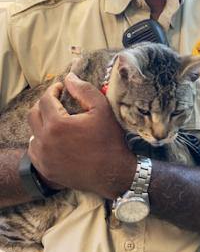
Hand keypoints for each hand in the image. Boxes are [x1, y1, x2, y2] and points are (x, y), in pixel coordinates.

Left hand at [27, 73, 135, 198]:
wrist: (114, 174)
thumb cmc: (109, 140)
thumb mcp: (101, 108)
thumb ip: (83, 89)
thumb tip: (69, 77)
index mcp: (57, 124)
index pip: (46, 99)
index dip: (54, 90)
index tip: (62, 88)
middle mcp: (45, 141)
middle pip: (34, 114)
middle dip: (44, 103)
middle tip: (57, 100)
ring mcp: (43, 157)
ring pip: (33, 132)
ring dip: (42, 122)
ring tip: (57, 119)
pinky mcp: (46, 169)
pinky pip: (34, 149)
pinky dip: (40, 140)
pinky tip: (54, 138)